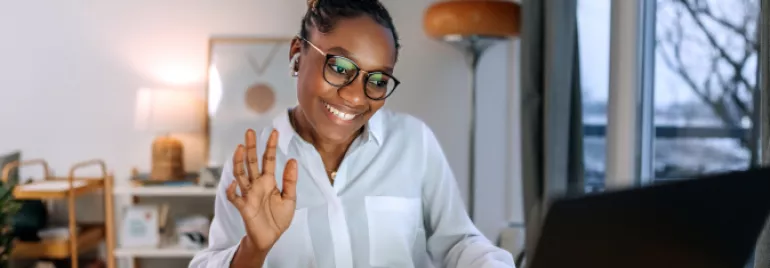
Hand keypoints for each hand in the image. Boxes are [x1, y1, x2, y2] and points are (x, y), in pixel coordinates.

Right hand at [226, 129, 297, 251]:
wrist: (271, 237)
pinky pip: (234, 197)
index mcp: (268, 181)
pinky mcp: (243, 207)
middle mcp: (256, 185)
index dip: (270, 146)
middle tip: (250, 132)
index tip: (274, 132)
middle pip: (251, 162)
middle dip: (250, 147)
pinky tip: (233, 183)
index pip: (268, 160)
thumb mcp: (290, 198)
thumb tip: (292, 160)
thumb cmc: (279, 218)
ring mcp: (248, 194)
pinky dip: (231, 190)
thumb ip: (290, 180)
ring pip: (240, 174)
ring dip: (238, 161)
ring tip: (239, 148)